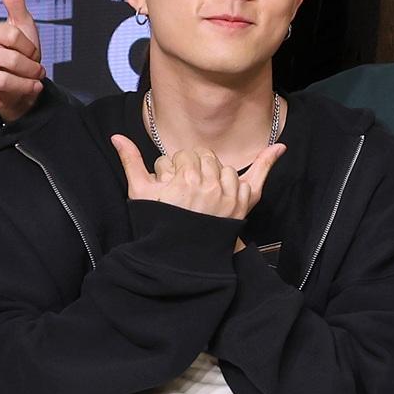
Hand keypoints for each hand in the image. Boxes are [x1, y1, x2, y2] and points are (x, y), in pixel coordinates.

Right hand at [0, 0, 45, 123]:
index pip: (14, 36)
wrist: (17, 87)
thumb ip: (14, 0)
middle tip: (35, 72)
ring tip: (30, 85)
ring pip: (4, 80)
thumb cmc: (18, 55)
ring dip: (25, 86)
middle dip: (31, 69)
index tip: (32, 53)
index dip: (31, 48)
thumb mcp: (21, 26)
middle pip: (12, 60)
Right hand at [110, 135, 285, 221]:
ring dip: (216, 171)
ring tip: (204, 189)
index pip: (184, 156)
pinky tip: (277, 149)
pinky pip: (251, 178)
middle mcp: (209, 184)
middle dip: (195, 165)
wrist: (181, 257)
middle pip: (204, 157)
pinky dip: (259, 168)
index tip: (171, 179)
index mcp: (185, 178)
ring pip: (224, 166)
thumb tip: (116, 136)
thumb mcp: (140, 194)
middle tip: (187, 185)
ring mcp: (228, 195)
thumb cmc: (158, 225)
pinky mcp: (242, 206)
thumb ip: (131, 161)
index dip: (176, 166)